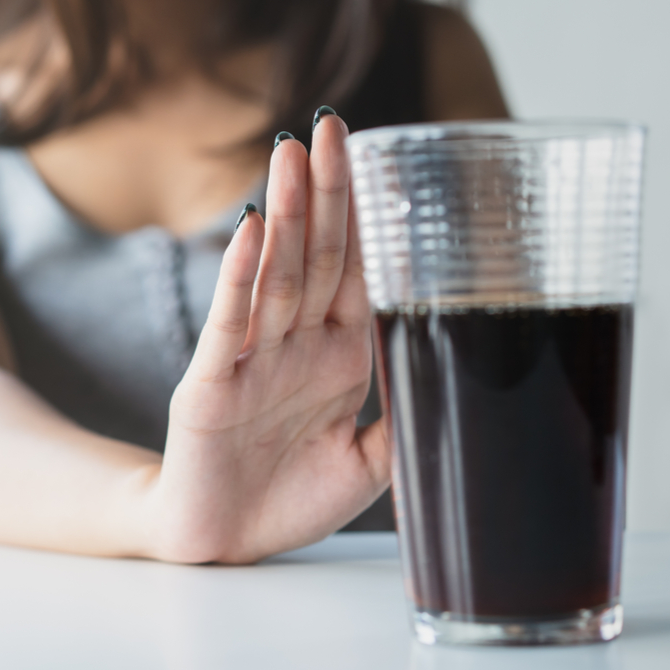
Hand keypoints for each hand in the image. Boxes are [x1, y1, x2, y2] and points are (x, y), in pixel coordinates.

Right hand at [152, 114, 390, 563]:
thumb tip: (460, 381)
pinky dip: (237, 279)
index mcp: (338, 356)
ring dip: (283, 215)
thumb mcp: (369, 465)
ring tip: (290, 153)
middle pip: (314, 255)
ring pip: (273, 276)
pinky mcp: (209, 387)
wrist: (225, 544)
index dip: (364, 216)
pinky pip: (227, 326)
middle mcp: (295, 346)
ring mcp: (251, 360)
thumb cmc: (290, 499)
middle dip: (324, 191)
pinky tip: (247, 232)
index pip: (355, 270)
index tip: (373, 155)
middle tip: (330, 125)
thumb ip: (406, 422)